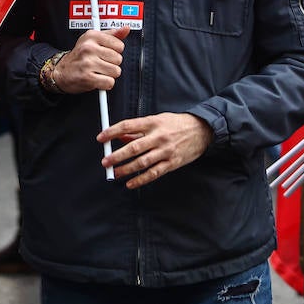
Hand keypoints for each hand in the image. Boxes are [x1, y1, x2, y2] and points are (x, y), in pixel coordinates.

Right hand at [53, 28, 128, 93]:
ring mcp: (87, 63)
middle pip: (118, 59)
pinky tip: (97, 79)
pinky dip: (105, 84)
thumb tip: (126, 29)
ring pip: (116, 71)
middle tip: (100, 64)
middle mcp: (89, 48)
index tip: (105, 53)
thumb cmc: (79, 56)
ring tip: (98, 71)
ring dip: (109, 74)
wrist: (60, 72)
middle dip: (112, 64)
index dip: (115, 52)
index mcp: (91, 36)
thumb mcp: (93, 40)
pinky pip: (109, 82)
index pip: (119, 45)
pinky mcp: (87, 78)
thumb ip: (111, 35)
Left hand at [98, 112, 212, 188]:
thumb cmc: (176, 124)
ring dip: (126, 169)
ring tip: (115, 173)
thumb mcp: (157, 120)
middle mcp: (159, 137)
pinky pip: (154, 173)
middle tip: (105, 162)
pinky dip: (141, 180)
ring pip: (142, 162)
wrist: (202, 131)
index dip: (112, 132)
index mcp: (153, 122)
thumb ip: (138, 130)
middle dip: (116, 156)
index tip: (101, 138)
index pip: (128, 126)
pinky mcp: (172, 163)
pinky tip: (131, 184)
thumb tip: (119, 136)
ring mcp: (166, 151)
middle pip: (133, 147)